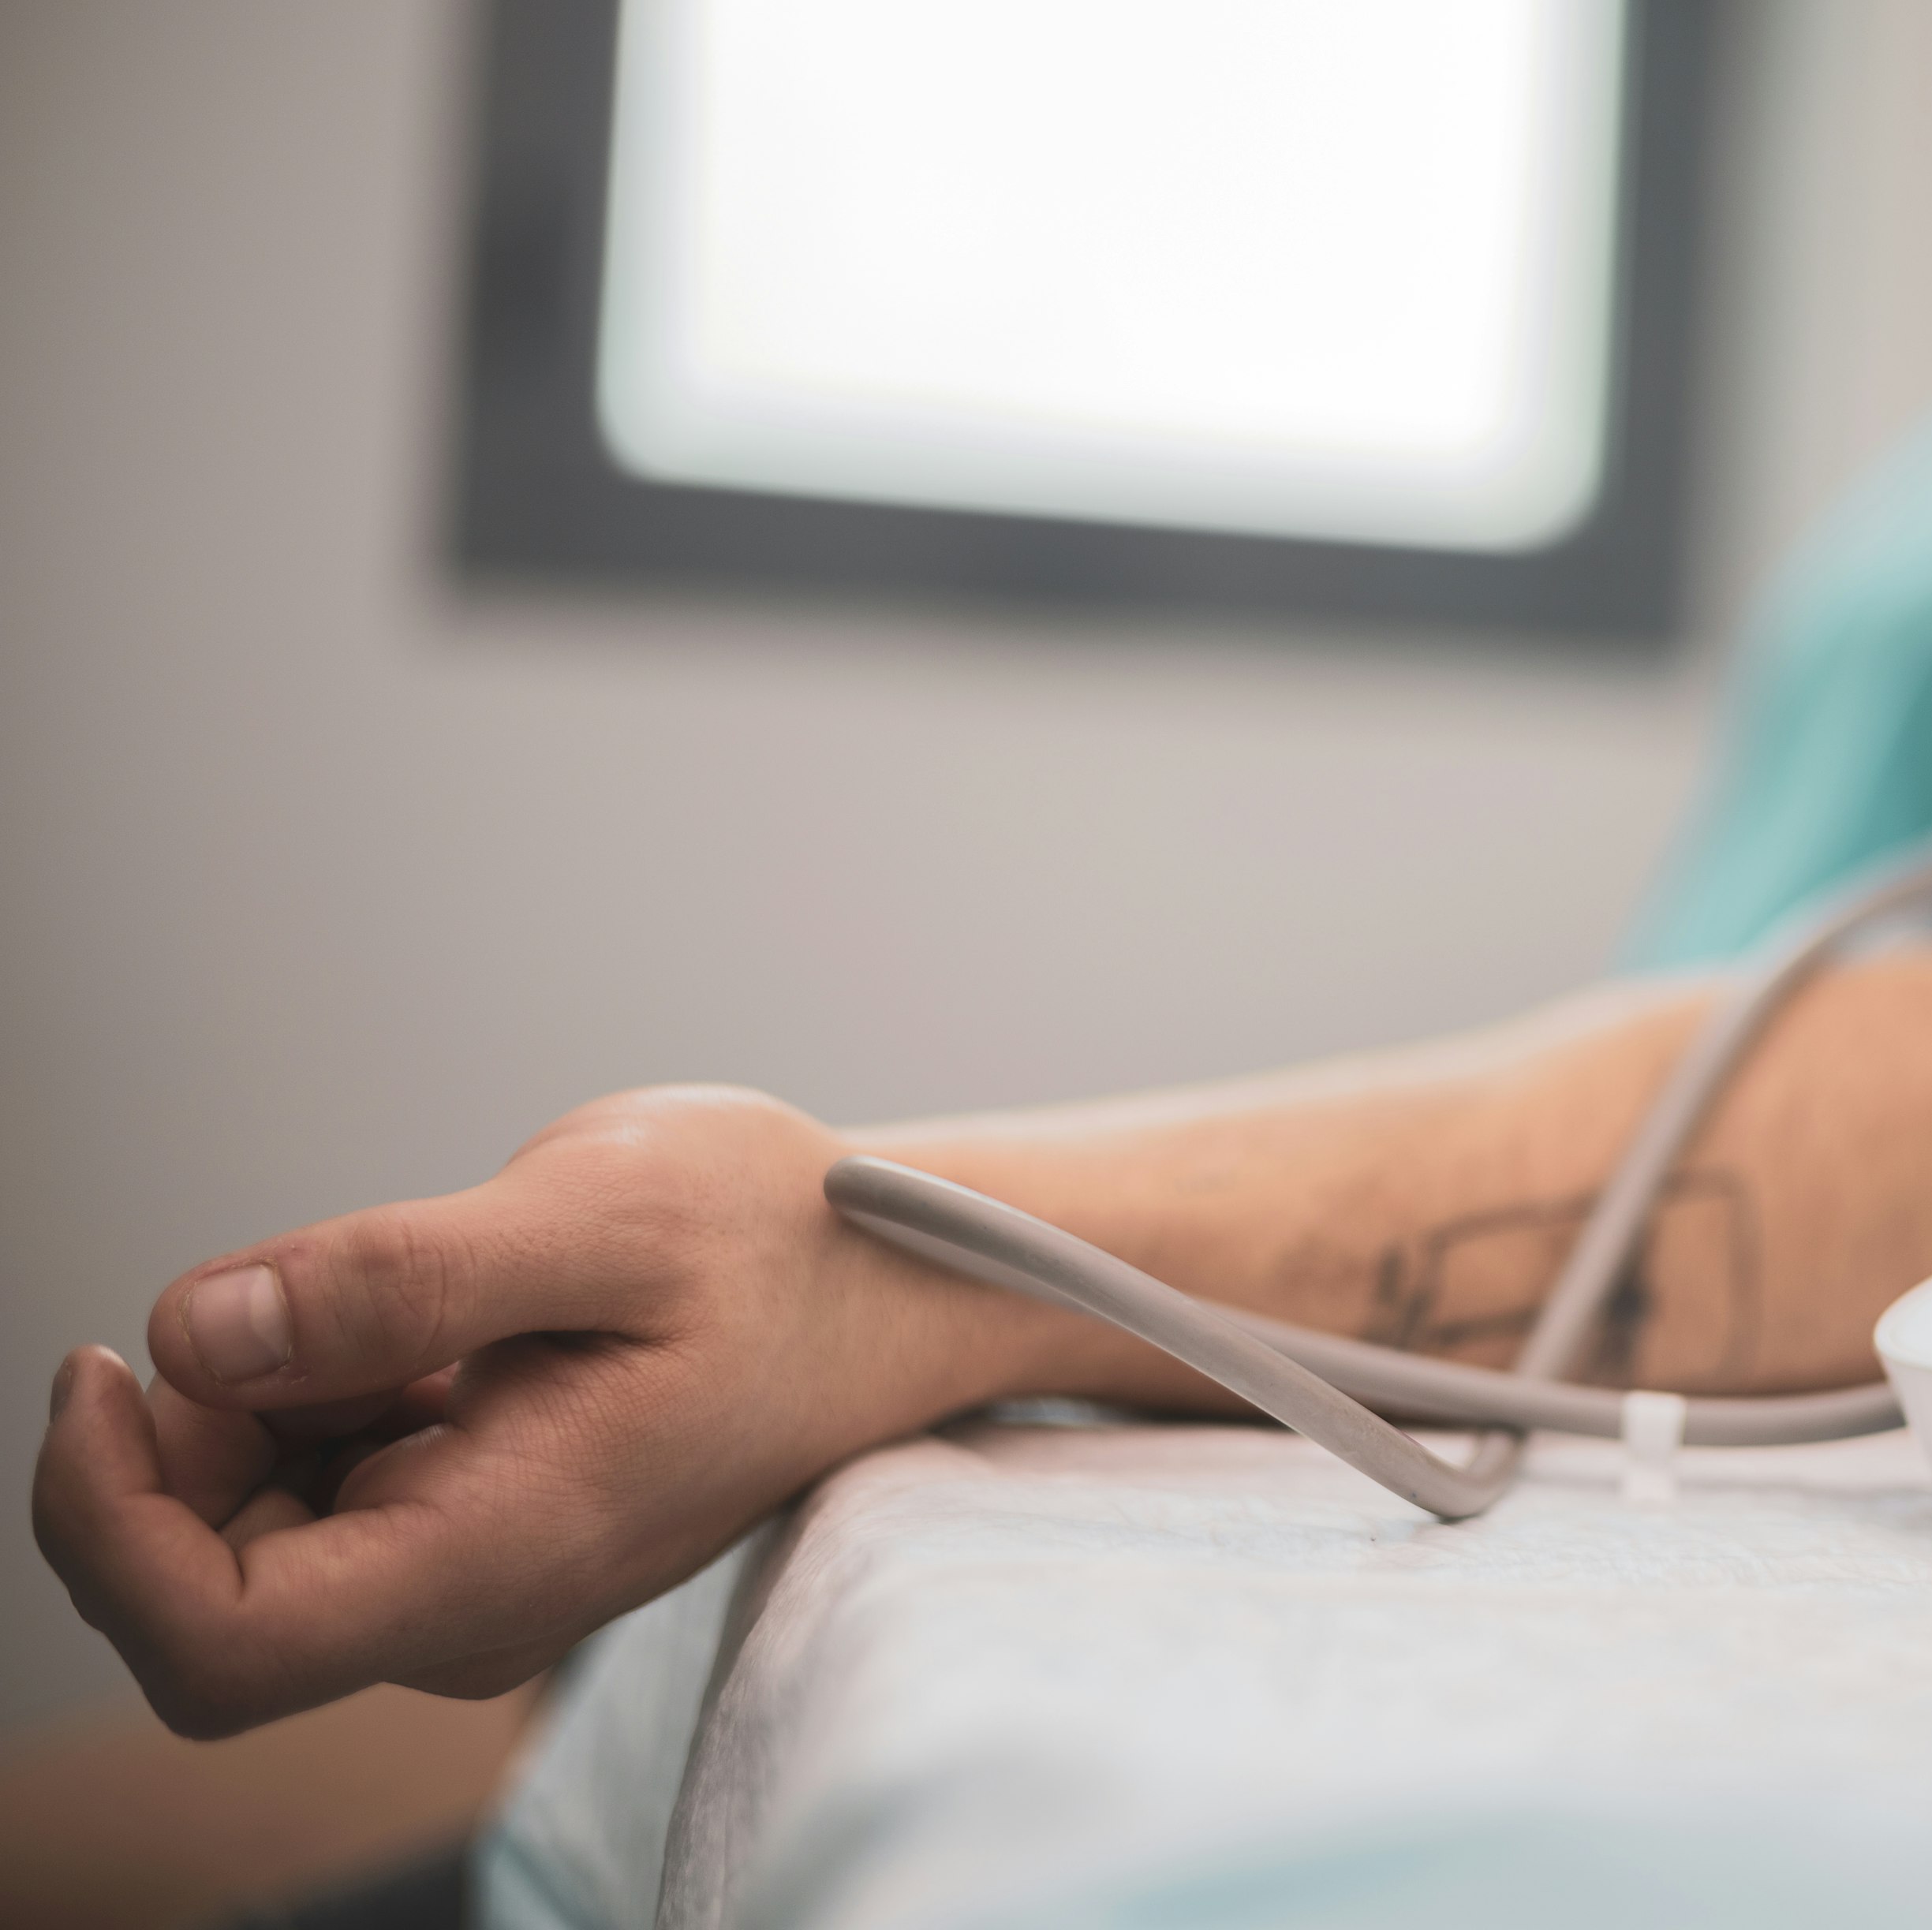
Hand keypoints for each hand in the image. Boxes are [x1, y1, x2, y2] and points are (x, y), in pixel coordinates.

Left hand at [31, 1087, 1016, 1736]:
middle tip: (291, 1288)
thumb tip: (196, 1332)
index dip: (104, 1515)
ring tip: (412, 1294)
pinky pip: (315, 1500)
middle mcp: (474, 1609)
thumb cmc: (789, 1241)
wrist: (908, 1279)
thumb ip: (401, 1280)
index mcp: (503, 1556)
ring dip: (259, 1407)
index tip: (110, 1361)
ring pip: (250, 1540)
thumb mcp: (607, 1213)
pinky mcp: (473, 1535)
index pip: (212, 1638)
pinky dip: (311, 1400)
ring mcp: (473, 1582)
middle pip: (205, 1594)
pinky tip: (430, 1324)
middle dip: (182, 1440)